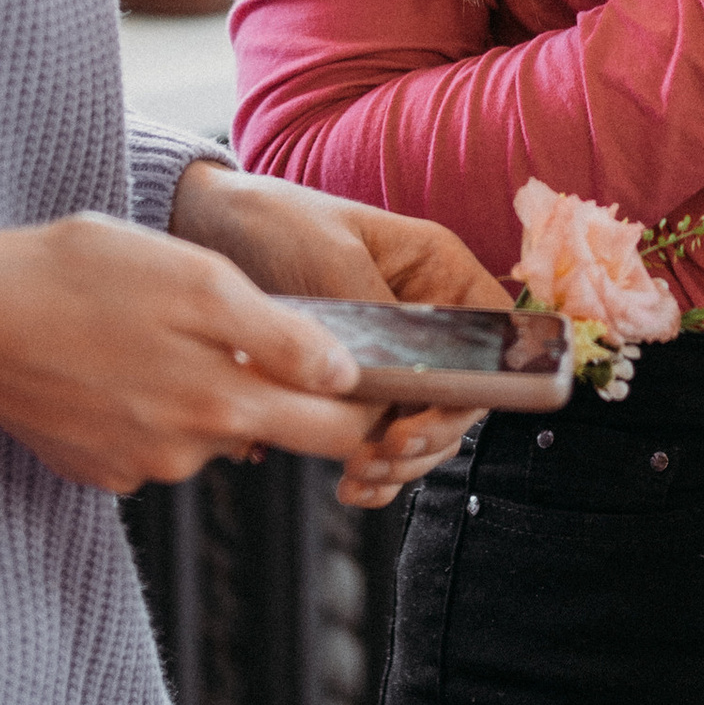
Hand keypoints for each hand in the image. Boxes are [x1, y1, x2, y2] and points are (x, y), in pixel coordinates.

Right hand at [0, 211, 374, 495]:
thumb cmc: (79, 274)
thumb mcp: (194, 278)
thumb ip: (278, 335)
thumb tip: (345, 376)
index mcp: (223, 403)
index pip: (336, 432)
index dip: (367, 406)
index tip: (372, 373)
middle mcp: (187, 452)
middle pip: (279, 437)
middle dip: (293, 398)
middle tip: (262, 332)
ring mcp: (137, 468)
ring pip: (210, 433)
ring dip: (208, 390)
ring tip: (157, 328)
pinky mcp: (94, 470)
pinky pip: (153, 441)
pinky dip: (152, 406)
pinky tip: (116, 359)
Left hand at [169, 164, 510, 510]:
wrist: (210, 225)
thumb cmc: (278, 221)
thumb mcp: (331, 261)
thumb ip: (374, 320)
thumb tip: (396, 391)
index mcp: (440, 271)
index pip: (493, 340)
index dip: (476, 387)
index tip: (426, 417)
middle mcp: (429, 317)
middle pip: (462, 395)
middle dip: (428, 435)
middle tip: (382, 451)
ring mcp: (395, 355)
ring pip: (425, 425)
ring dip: (401, 461)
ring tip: (356, 470)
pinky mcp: (356, 385)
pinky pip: (383, 436)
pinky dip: (374, 467)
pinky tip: (350, 483)